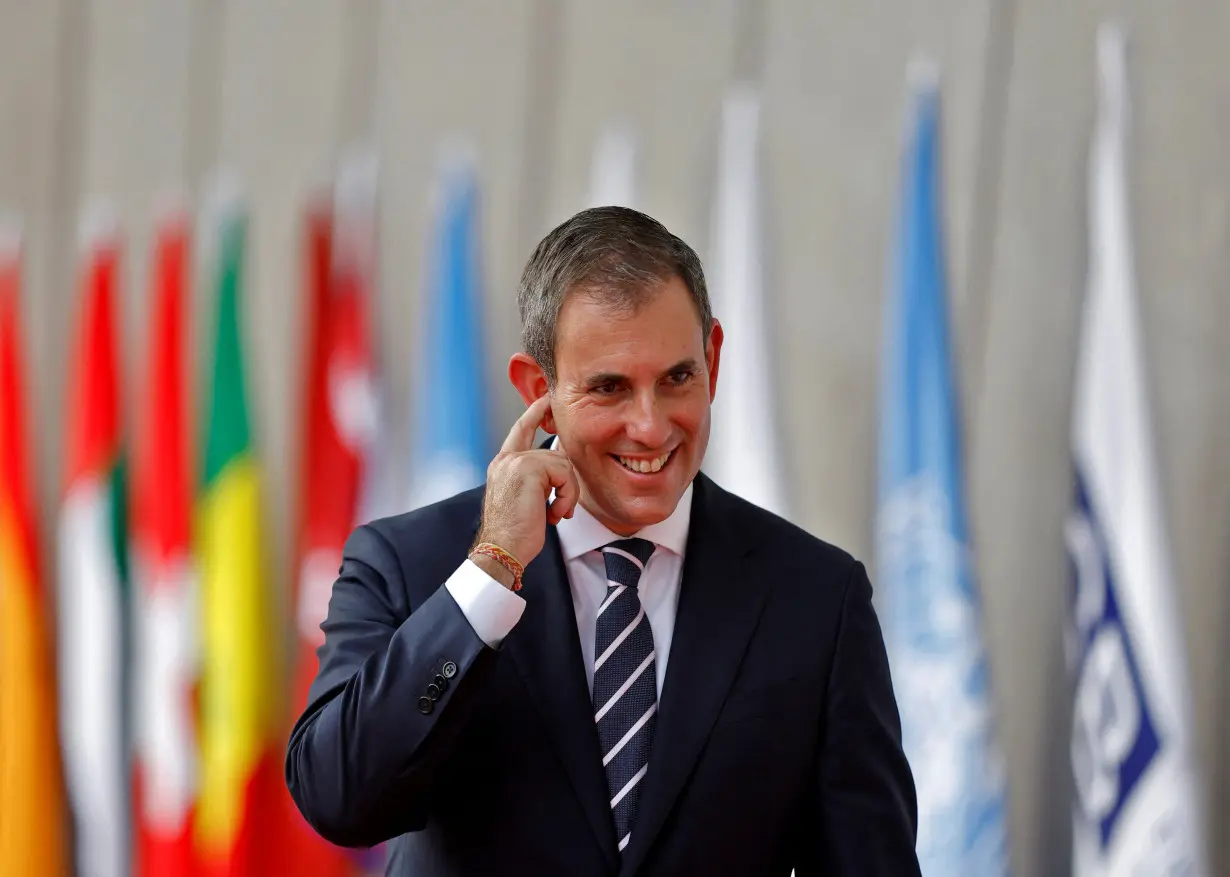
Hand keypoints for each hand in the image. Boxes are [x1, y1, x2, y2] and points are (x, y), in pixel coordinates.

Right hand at [473, 395, 578, 582]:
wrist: (502, 550)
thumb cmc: (515, 533)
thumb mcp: (527, 499)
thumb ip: (538, 478)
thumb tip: (562, 465)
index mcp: (503, 465)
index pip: (521, 429)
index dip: (535, 412)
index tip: (546, 400)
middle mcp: (506, 459)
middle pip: (554, 451)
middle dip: (567, 482)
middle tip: (562, 508)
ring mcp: (515, 461)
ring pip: (563, 464)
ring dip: (568, 494)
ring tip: (556, 514)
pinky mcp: (527, 468)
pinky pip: (564, 473)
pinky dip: (567, 496)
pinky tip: (555, 514)